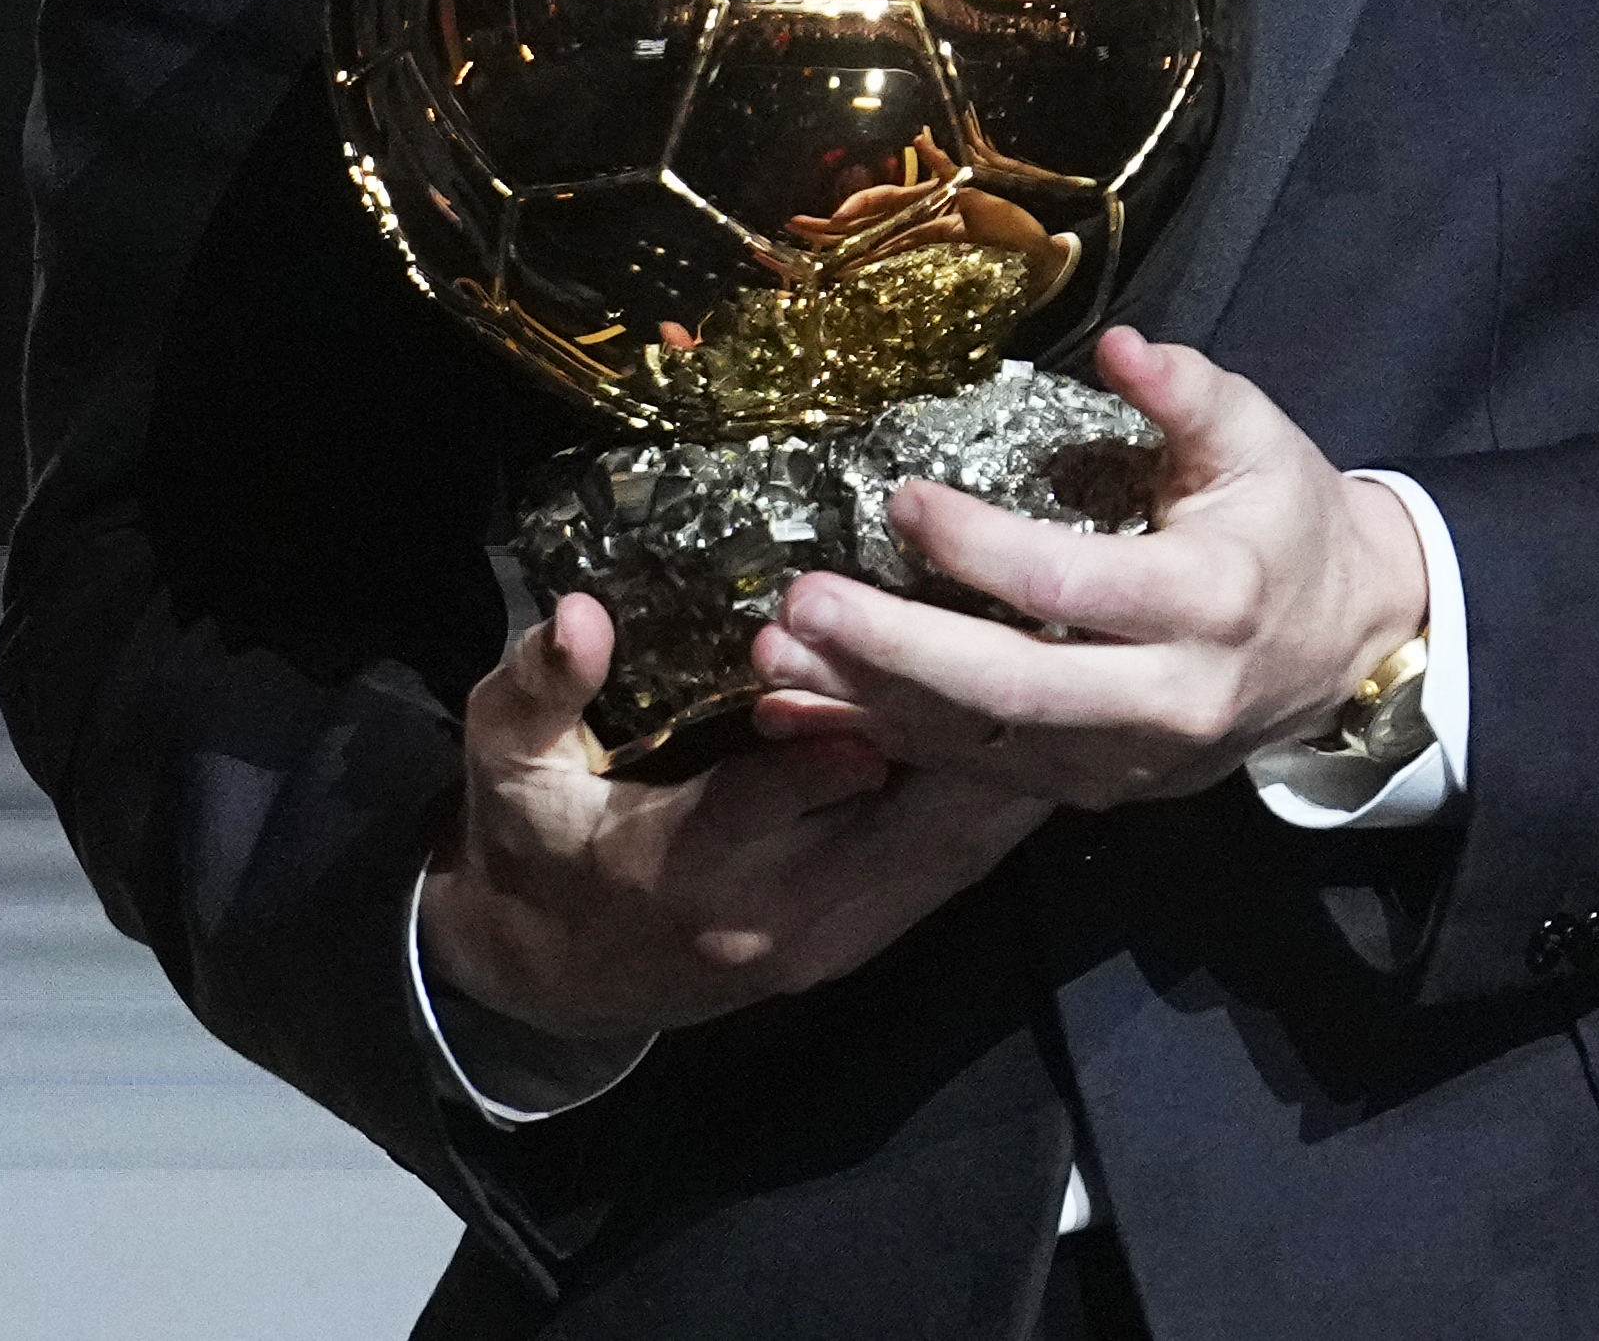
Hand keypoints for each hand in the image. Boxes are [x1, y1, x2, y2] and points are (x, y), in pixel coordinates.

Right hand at [420, 592, 1052, 1041]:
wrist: (548, 980)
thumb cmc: (535, 846)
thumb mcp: (508, 763)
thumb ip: (538, 689)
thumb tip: (577, 618)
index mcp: (694, 864)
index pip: (802, 782)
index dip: (866, 704)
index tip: (935, 617)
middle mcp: (779, 915)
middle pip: (912, 824)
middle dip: (986, 737)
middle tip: (1066, 641)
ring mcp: (828, 941)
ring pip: (948, 859)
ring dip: (1014, 780)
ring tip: (1089, 683)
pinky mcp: (856, 945)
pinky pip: (946, 880)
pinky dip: (994, 817)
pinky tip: (1048, 749)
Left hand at [743, 326, 1428, 808]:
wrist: (1346, 645)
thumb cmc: (1287, 523)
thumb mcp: (1258, 439)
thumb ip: (1188, 392)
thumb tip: (1120, 343)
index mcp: (1210, 602)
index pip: (1073, 585)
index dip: (979, 548)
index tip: (901, 498)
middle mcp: (1169, 698)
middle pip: (1013, 689)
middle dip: (896, 650)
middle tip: (801, 601)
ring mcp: (1130, 759)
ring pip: (984, 745)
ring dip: (871, 703)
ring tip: (776, 653)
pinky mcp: (1097, 788)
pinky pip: (981, 776)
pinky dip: (892, 743)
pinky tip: (810, 710)